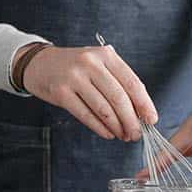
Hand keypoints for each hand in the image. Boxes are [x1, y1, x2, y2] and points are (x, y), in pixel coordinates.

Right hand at [20, 44, 157, 140]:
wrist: (40, 64)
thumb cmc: (77, 68)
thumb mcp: (99, 65)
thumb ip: (119, 82)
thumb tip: (140, 111)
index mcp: (106, 55)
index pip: (132, 82)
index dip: (144, 104)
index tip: (151, 120)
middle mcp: (90, 63)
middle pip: (119, 98)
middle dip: (131, 120)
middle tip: (136, 134)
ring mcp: (74, 78)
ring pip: (103, 109)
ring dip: (117, 127)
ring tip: (123, 136)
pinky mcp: (61, 93)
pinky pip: (86, 115)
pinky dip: (100, 128)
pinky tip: (108, 134)